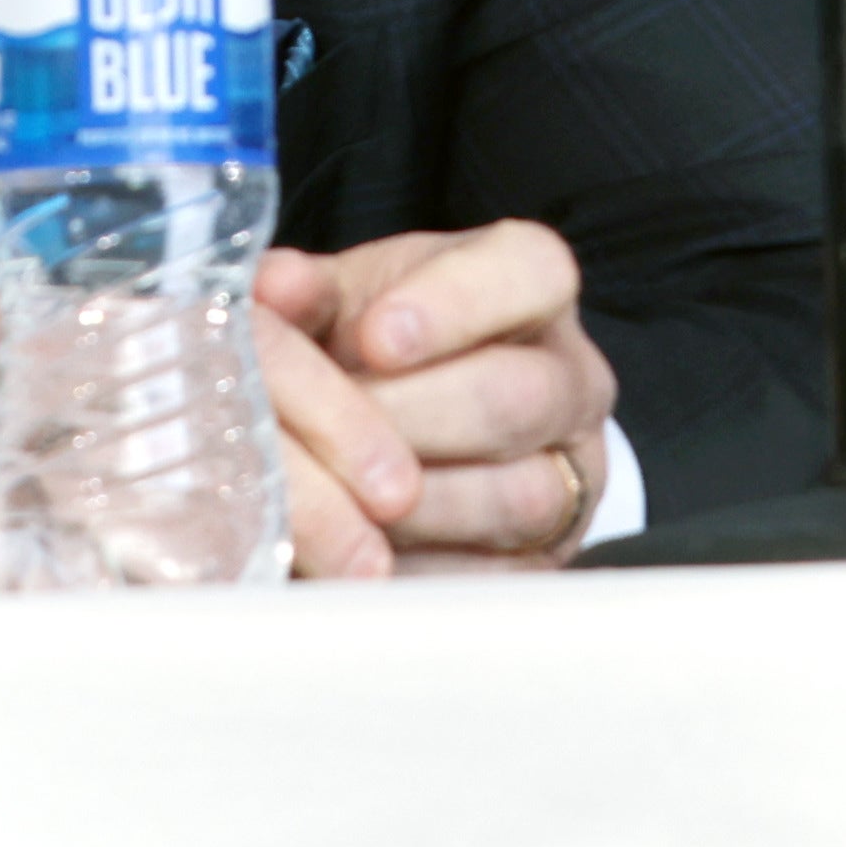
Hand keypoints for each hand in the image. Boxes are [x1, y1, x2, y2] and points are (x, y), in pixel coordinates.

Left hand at [252, 221, 620, 574]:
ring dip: (411, 507)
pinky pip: (498, 575)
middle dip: (409, 419)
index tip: (374, 338)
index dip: (455, 305)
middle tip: (328, 434)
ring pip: (515, 497)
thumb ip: (309, 291)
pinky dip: (420, 571)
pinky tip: (357, 556)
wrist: (414, 428)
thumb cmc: (380, 347)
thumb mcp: (347, 298)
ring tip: (331, 499)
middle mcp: (573, 378)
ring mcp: (573, 474)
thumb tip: (272, 289)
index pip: (529, 270)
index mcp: (534, 285)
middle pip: (516, 397)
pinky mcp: (551, 558)